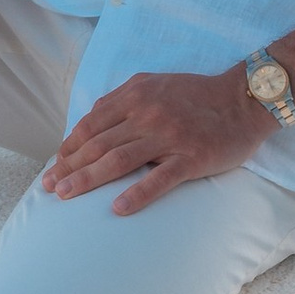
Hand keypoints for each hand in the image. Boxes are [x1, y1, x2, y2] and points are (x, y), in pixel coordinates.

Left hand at [42, 65, 273, 214]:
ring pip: (119, 160)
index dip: (69, 147)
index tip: (54, 166)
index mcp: (136, 96)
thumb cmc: (198, 95)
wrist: (245, 99)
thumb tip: (91, 121)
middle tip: (49, 187)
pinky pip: (159, 179)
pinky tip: (117, 209)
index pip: (92, 125)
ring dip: (88, 180)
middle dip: (69, 167)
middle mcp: (147, 114)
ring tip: (66, 196)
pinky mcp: (191, 158)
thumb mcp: (155, 84)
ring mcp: (169, 137)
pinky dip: (136, 194)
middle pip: (98, 145)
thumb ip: (122, 100)